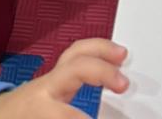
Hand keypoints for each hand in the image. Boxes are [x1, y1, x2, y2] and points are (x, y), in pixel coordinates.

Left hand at [0, 40, 128, 113]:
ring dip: (102, 49)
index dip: (83, 117)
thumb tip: (90, 116)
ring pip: (75, 52)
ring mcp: (48, 79)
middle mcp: (43, 88)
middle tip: (124, 85)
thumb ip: (64, 118)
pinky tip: (112, 57)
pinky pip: (76, 56)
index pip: (65, 112)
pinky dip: (96, 51)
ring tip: (123, 55)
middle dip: (101, 71)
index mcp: (37, 108)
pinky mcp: (53, 77)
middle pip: (74, 68)